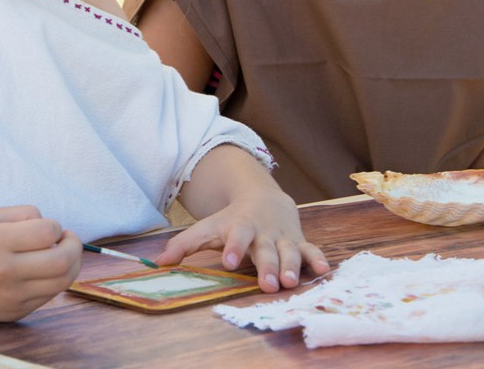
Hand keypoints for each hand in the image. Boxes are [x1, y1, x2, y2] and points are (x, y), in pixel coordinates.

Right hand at [0, 205, 82, 320]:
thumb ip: (24, 215)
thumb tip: (56, 230)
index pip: (47, 232)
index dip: (56, 226)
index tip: (50, 227)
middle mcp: (3, 272)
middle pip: (63, 261)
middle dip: (74, 245)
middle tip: (68, 239)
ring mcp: (10, 297)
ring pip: (62, 281)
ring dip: (71, 263)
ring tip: (60, 253)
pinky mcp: (14, 313)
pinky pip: (49, 295)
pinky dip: (54, 280)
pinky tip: (43, 271)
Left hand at [154, 190, 328, 292]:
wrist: (265, 198)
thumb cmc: (232, 220)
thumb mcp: (208, 227)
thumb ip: (185, 245)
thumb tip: (159, 263)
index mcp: (240, 227)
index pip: (236, 236)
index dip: (232, 248)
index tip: (228, 261)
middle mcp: (264, 233)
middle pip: (266, 250)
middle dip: (268, 266)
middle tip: (268, 283)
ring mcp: (283, 237)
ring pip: (290, 252)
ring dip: (292, 266)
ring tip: (291, 282)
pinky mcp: (299, 242)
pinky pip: (311, 250)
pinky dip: (317, 259)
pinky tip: (324, 270)